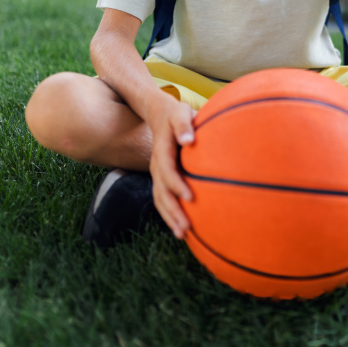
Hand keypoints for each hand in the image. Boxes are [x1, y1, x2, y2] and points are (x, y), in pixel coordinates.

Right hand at [147, 93, 194, 238]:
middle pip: (161, 192)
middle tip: (186, 228)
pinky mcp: (161, 177)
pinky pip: (162, 198)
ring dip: (170, 217)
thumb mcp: (180, 112)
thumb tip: (189, 140)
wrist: (159, 113)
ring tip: (183, 234)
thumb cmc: (176, 113)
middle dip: (172, 211)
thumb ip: (184, 124)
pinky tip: (181, 225)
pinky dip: (169, 213)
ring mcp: (157, 172)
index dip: (177, 185)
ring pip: (159, 199)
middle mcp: (156, 165)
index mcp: (162, 150)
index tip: (191, 198)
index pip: (167, 170)